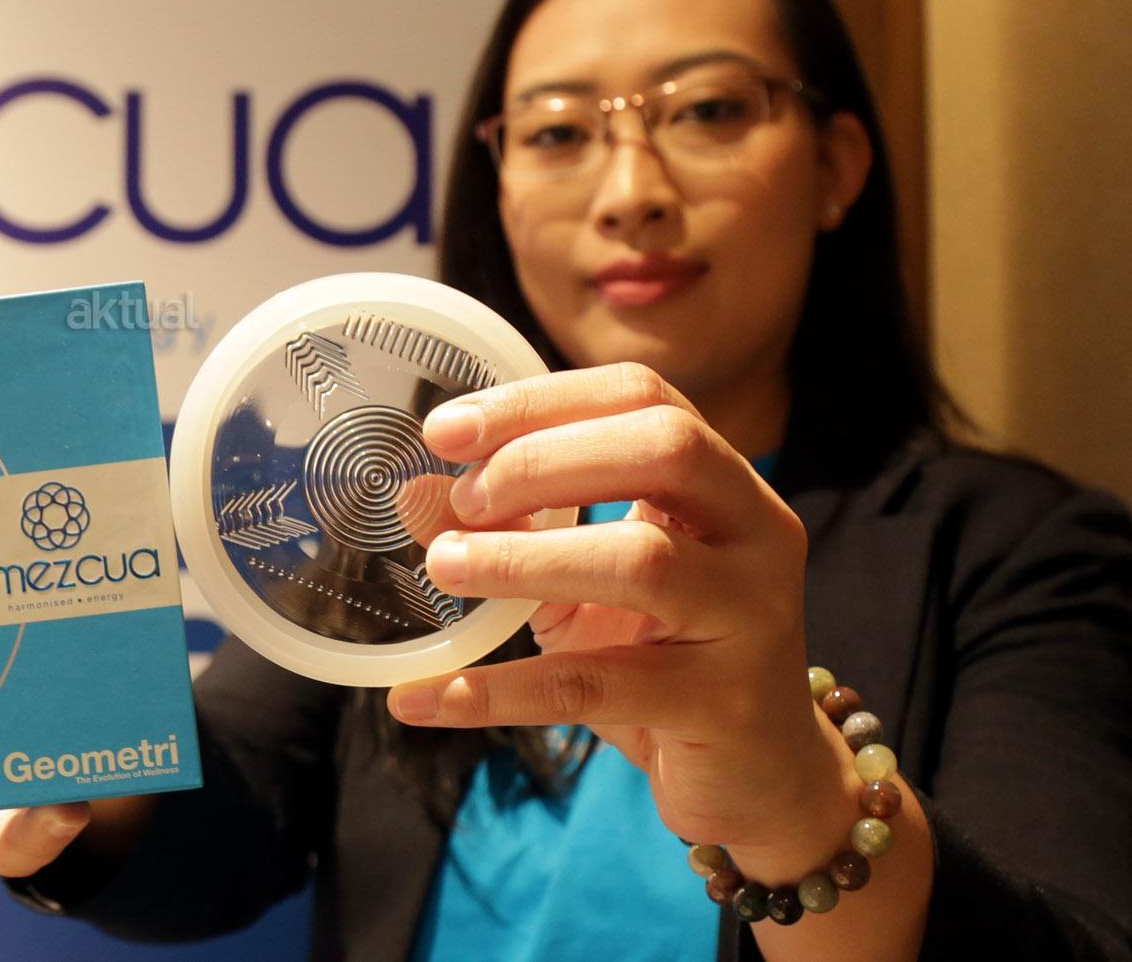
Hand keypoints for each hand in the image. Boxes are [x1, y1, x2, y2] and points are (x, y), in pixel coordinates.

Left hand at [390, 362, 849, 863]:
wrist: (759, 773)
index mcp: (723, 480)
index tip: (446, 430)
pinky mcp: (723, 706)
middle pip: (665, 449)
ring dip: (525, 557)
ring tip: (443, 566)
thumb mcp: (574, 582)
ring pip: (643, 562)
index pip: (639, 397)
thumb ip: (505, 529)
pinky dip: (500, 691)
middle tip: (463, 500)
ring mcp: (751, 618)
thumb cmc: (661, 654)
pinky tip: (423, 698)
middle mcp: (756, 532)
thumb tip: (411, 491)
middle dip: (543, 459)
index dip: (538, 403)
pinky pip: (599, 685)